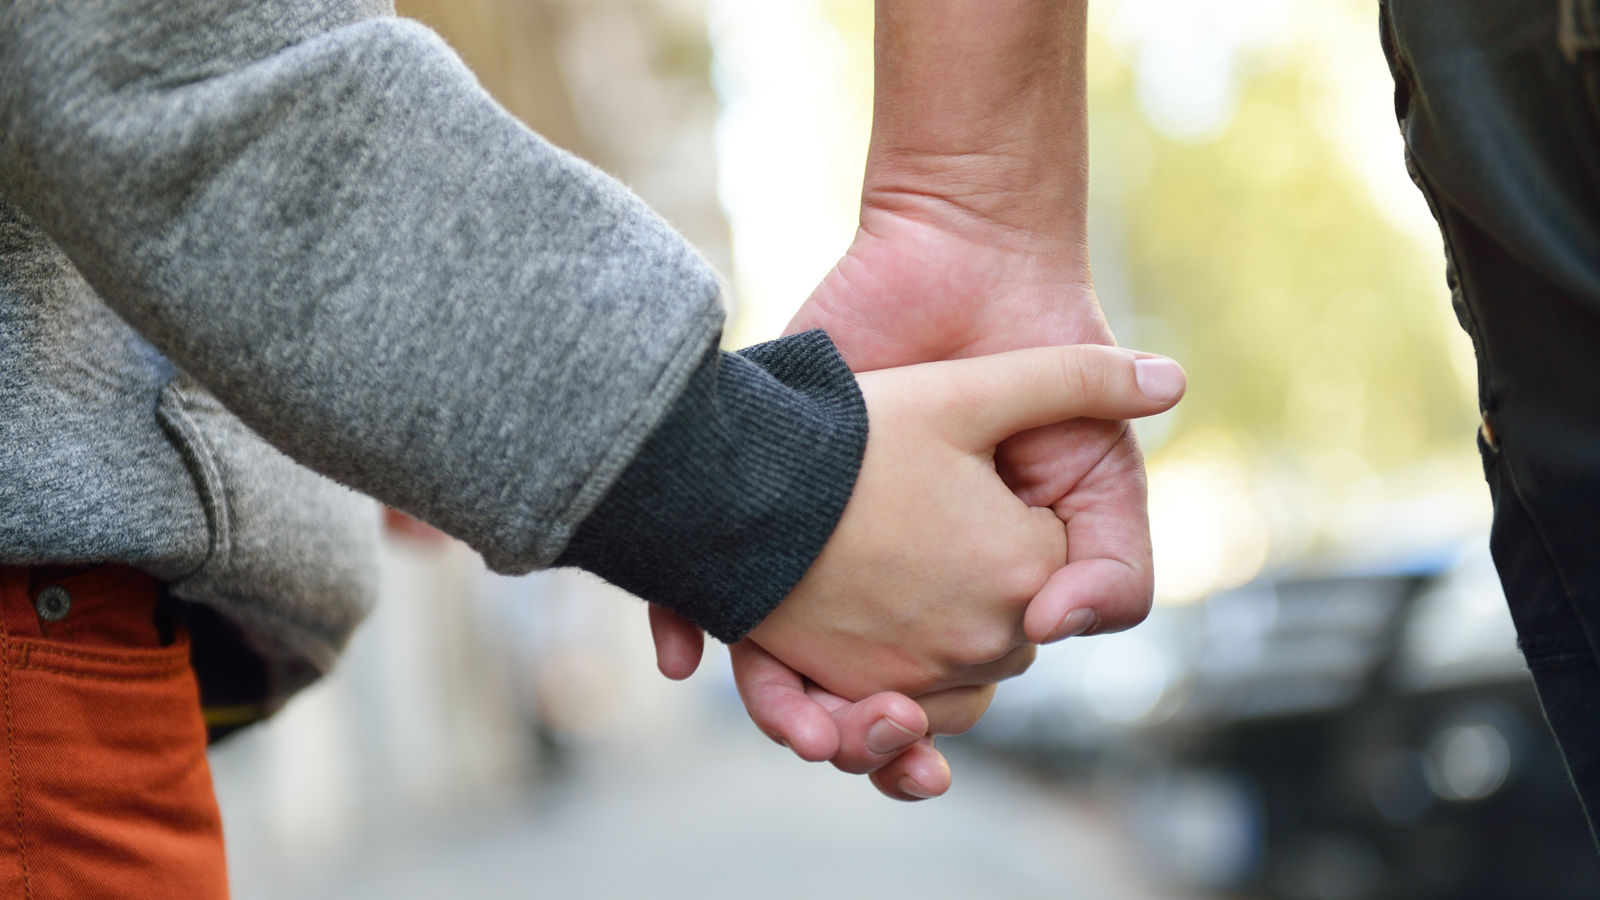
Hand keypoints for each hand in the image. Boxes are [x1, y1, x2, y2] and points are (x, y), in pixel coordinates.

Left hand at [650, 210, 1162, 796]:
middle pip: (848, 701)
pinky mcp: (758, 497)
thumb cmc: (1041, 377)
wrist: (969, 267)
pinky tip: (681, 659)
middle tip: (850, 744)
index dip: (913, 745)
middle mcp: (878, 580)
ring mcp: (812, 544)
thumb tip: (1061, 630)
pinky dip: (681, 626)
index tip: (914, 755)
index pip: (929, 701)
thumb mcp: (1098, 474)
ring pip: (775, 666)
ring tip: (800, 727)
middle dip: (848, 742)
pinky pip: (701, 582)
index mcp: (957, 594)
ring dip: (779, 712)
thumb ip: (1114, 564)